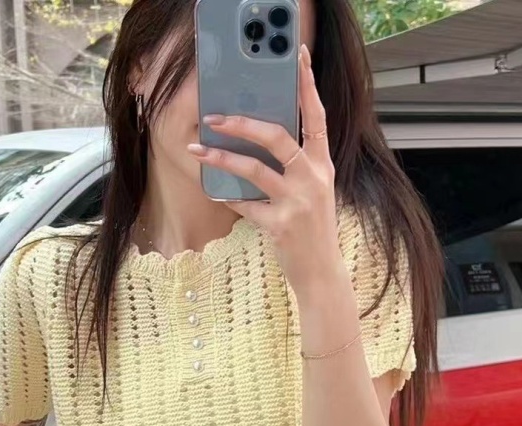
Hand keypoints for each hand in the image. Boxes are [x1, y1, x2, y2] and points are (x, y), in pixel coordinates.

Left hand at [188, 44, 342, 296]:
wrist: (322, 272)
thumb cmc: (314, 229)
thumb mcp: (315, 192)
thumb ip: (296, 166)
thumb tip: (259, 140)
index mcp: (322, 165)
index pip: (316, 117)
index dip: (307, 85)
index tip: (298, 56)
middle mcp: (313, 179)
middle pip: (276, 136)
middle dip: (241, 123)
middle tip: (214, 117)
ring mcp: (297, 203)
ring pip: (254, 168)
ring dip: (221, 158)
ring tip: (198, 151)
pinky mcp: (280, 226)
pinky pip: (245, 204)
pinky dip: (228, 197)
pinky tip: (214, 192)